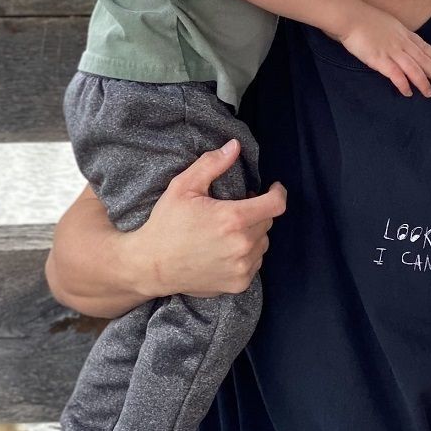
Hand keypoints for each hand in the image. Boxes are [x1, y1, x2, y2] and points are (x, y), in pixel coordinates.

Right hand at [141, 140, 286, 297]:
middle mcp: (242, 245)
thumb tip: (235, 146)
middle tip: (235, 209)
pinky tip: (225, 250)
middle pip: (267, 222)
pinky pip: (255, 263)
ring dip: (252, 233)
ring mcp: (242, 267)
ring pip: (263, 243)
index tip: (273, 188)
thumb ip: (212, 164)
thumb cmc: (166, 224)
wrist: (152, 266)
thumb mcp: (183, 186)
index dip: (278, 192)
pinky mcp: (238, 283)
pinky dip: (246, 254)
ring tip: (228, 231)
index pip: (275, 204)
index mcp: (232, 219)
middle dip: (256, 212)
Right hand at [338, 6, 430, 97]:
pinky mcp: (380, 59)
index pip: (424, 47)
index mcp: (403, 32)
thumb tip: (396, 40)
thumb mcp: (386, 22)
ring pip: (414, 69)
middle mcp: (401, 42)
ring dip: (423, 82)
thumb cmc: (363, 17)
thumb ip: (394, 32)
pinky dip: (404, 84)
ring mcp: (392, 51)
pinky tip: (408, 93)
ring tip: (430, 93)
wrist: (350, 16)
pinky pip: (396, 75)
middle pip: (423, 59)